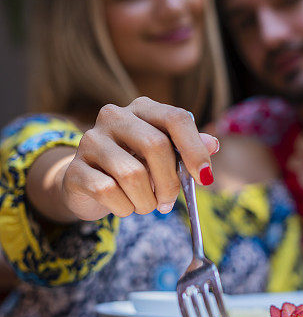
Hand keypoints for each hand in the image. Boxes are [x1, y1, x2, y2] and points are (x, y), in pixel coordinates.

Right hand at [61, 98, 218, 220]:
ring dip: (146, 201)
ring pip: (133, 174)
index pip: (176, 118)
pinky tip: (124, 207)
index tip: (204, 178)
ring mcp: (91, 140)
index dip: (195, 149)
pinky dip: (124, 208)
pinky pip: (108, 192)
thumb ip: (187, 150)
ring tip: (145, 205)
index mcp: (143, 108)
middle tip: (169, 202)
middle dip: (170, 183)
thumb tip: (213, 144)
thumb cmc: (135, 168)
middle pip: (156, 146)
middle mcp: (114, 116)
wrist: (87, 186)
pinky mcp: (75, 168)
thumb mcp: (164, 158)